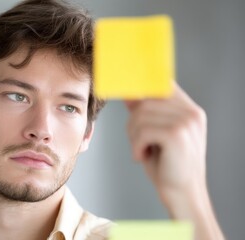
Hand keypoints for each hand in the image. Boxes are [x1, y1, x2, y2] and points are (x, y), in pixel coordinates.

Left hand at [125, 82, 206, 201]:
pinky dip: (136, 146)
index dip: (142, 87)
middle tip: (138, 143)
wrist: (182, 194)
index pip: (164, 85)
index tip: (125, 93)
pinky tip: (142, 156)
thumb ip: (145, 113)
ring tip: (141, 150)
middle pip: (146, 101)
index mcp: (189, 110)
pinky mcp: (176, 135)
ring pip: (140, 116)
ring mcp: (186, 122)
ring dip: (133, 136)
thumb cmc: (167, 166)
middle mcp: (191, 113)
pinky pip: (142, 131)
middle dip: (133, 123)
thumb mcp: (154, 135)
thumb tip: (129, 93)